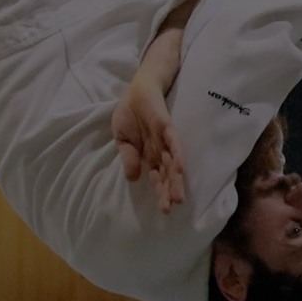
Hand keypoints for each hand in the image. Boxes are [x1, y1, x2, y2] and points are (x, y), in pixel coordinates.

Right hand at [111, 79, 185, 211]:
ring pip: (172, 163)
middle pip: (167, 175)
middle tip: (171, 208)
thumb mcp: (122, 139)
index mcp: (149, 156)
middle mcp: (159, 151)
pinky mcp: (167, 127)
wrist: (136, 91)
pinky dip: (177, 155)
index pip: (157, 178)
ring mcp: (164, 140)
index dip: (161, 192)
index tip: (164, 209)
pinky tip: (179, 169)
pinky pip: (173, 143)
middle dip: (169, 191)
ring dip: (175, 180)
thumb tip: (133, 178)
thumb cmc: (129, 115)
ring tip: (178, 197)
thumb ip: (128, 157)